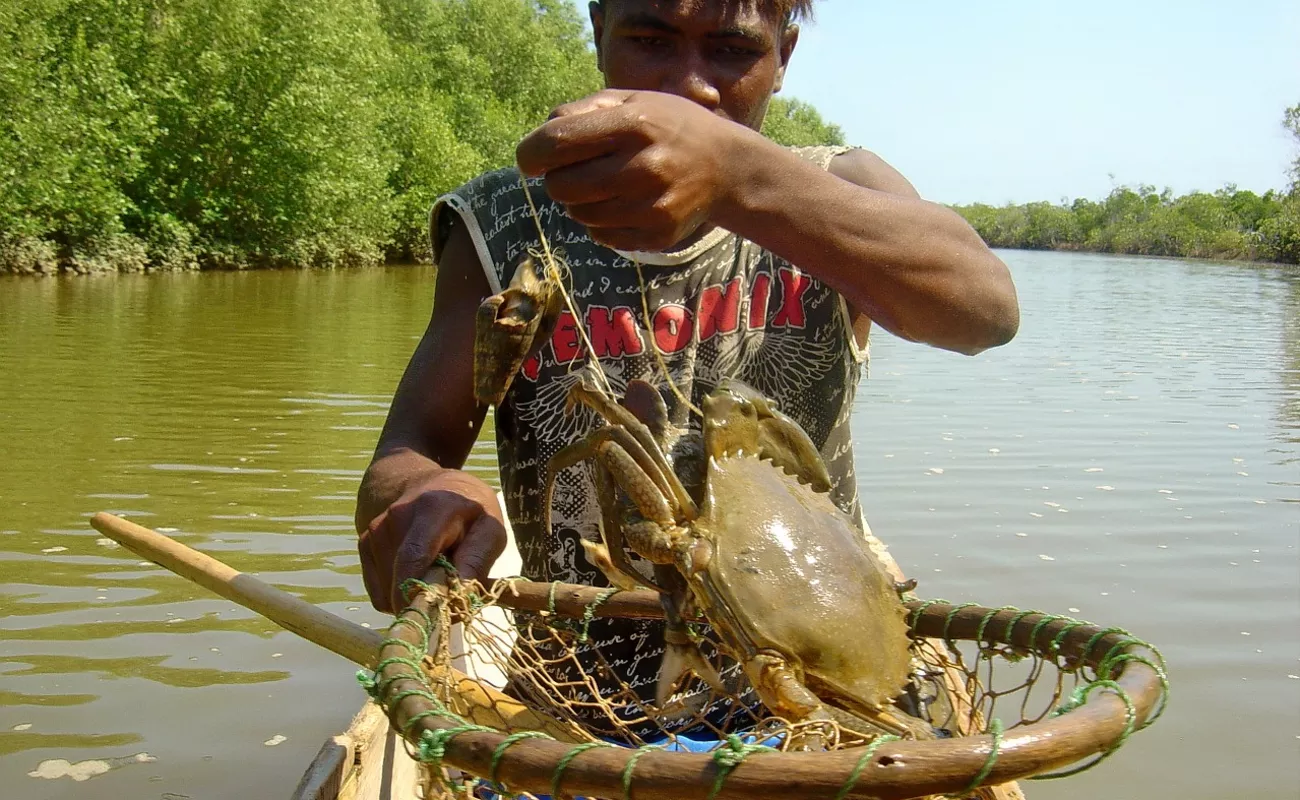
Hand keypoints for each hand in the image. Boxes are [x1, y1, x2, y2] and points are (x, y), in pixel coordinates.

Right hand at [357, 469, 506, 612]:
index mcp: (431, 509)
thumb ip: (478, 560)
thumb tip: (458, 596)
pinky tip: (418, 575)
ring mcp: (374, 532)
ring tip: (435, 576)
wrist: (432, 485)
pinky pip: (379, 592)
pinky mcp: (364, 545)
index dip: (418, 595)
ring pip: (388, 593)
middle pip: (399, 582)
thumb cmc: (469, 510)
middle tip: (450, 598)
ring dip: (412, 598)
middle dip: (423, 602)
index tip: (435, 618)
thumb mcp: (490, 528)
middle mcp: (394, 519)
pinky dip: (398, 594)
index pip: (413, 558)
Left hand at [516, 89, 742, 251]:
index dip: (530, 154)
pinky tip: (620, 205)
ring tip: (603, 186)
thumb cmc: (668, 126)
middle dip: (556, 180)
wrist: (727, 167)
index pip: (556, 143)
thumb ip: (581, 111)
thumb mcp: (631, 101)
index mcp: (634, 124)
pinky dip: (600, 222)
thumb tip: (537, 142)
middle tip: (573, 172)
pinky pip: (601, 235)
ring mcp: (652, 205)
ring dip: (580, 202)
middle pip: (561, 187)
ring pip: (579, 215)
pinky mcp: (657, 234)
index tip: (529, 161)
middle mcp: (644, 166)